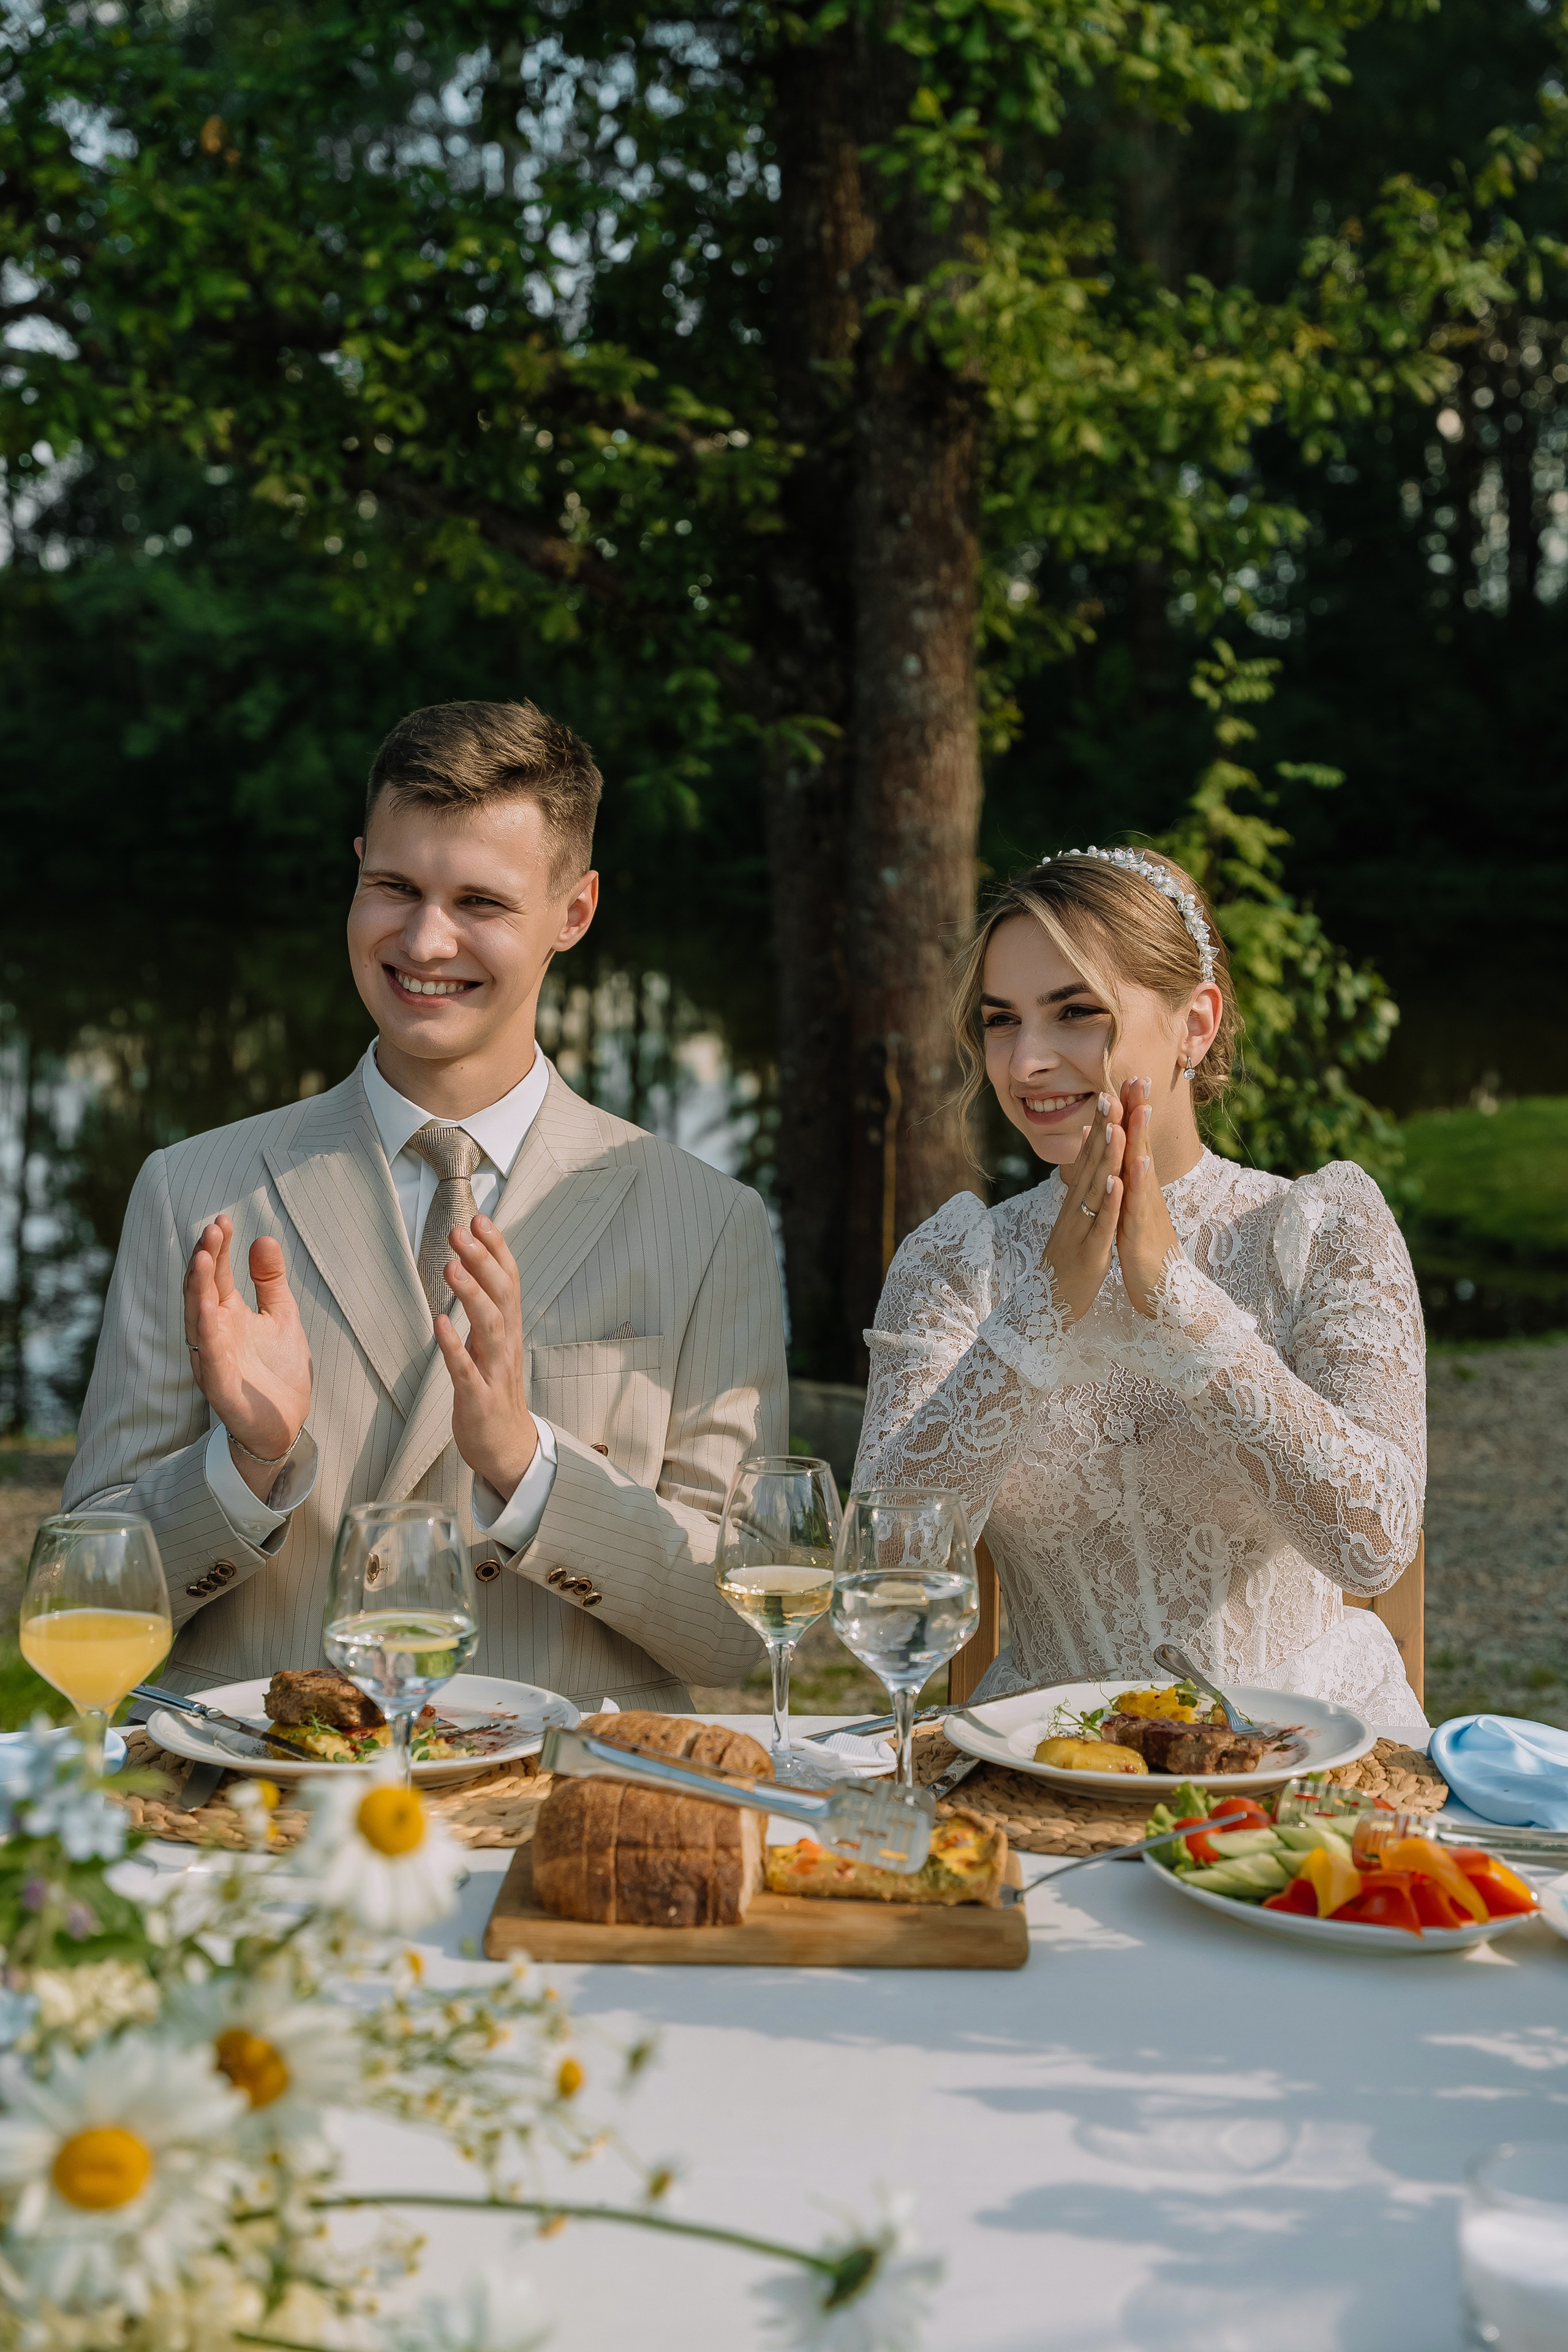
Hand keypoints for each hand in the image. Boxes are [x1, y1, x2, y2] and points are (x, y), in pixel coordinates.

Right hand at [183, 1216, 312, 1500]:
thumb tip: (263, 1238)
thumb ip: (270, 1281)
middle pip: (202, 1290)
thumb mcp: (281, 1316)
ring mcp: (212, 1358)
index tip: (224, 1220)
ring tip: (204, 1256)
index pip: (218, 1274)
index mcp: (227, 1314)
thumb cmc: (277, 1369)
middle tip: (212, 1229)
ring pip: (197, 1318)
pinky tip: (208, 1307)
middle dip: (205, 1260)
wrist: (284, 1423)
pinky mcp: (219, 1385)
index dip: (219, 1248)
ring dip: (199, 1288)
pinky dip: (206, 1331)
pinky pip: (208, 1356)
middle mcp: (213, 1332)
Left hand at [434, 1214, 538, 1497]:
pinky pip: (466, 1369)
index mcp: (509, 1331)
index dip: (497, 1249)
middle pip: (503, 1295)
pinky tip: (440, 1323)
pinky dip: (454, 1345)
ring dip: (472, 1295)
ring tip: (451, 1267)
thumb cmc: (494, 1393)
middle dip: (484, 1260)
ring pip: (490, 1327)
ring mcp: (494, 1372)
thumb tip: (470, 1270)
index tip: (479, 1219)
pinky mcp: (478, 1398)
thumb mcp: (493, 1346)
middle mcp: (507, 1346)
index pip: (509, 1281)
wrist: (507, 1448)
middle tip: (461, 1230)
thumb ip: (485, 1311)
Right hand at [1043, 1092, 1125, 1321]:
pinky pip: (1100, 1223)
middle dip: (1104, 1129)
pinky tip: (1116, 1181)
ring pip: (1096, 1187)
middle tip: (1112, 1093)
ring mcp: (1081, 1229)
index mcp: (1076, 1202)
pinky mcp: (1089, 1251)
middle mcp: (1075, 1209)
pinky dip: (1108, 1201)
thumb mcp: (1074, 1225)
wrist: (1047, 1308)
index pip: (1090, 1158)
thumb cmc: (1066, 1266)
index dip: (1101, 1126)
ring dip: (1107, 1156)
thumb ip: (1080, 1196)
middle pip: (1091, 1163)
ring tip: (1117, 1126)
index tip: (1111, 1093)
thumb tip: (1086, 1167)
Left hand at [1115, 1077, 1179, 1315]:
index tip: (1128, 1078)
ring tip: (1140, 1108)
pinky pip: (1138, 1205)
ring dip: (1140, 1139)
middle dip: (1139, 1112)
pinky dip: (1138, 1183)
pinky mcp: (1140, 1232)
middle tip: (1138, 1077)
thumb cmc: (1146, 1251)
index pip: (1134, 1142)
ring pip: (1142, 1170)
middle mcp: (1146, 1193)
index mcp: (1139, 1187)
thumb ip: (1129, 1183)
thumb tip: (1122, 1157)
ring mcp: (1145, 1211)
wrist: (1163, 1292)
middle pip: (1142, 1145)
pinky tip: (1138, 1163)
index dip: (1131, 1111)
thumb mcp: (1134, 1211)